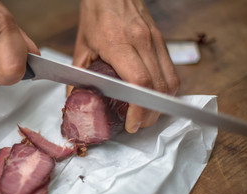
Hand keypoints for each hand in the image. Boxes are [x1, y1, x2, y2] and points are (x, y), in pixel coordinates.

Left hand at [72, 0, 179, 132]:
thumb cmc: (96, 16)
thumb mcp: (81, 47)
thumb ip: (78, 77)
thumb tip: (75, 102)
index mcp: (119, 44)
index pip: (140, 82)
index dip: (139, 109)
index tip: (132, 124)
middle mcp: (144, 42)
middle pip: (159, 87)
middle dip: (151, 113)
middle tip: (138, 124)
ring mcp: (156, 40)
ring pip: (171, 82)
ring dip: (161, 104)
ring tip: (147, 114)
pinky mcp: (162, 41)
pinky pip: (172, 71)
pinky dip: (166, 90)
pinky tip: (153, 97)